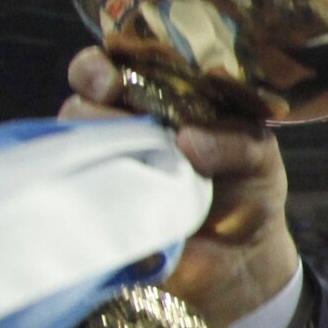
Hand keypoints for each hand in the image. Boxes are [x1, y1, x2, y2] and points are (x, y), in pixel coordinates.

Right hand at [61, 47, 299, 327]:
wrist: (244, 261)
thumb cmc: (249, 191)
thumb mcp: (258, 157)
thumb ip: (236, 143)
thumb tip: (188, 141)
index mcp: (159, 101)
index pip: (113, 67)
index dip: (100, 67)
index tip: (110, 81)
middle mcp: (123, 130)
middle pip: (80, 103)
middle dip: (90, 102)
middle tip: (111, 111)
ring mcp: (106, 173)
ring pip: (69, 148)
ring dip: (91, 147)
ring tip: (127, 161)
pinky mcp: (99, 216)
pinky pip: (74, 202)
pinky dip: (85, 197)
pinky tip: (106, 200)